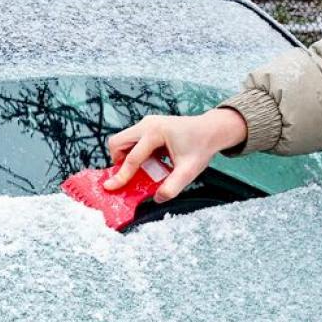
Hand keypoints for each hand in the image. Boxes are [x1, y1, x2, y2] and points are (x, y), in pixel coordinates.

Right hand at [103, 109, 247, 202]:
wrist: (211, 130)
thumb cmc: (201, 147)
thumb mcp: (189, 171)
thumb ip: (173, 186)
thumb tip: (158, 198)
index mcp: (156, 132)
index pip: (132, 157)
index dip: (121, 175)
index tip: (109, 187)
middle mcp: (147, 124)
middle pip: (117, 142)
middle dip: (119, 162)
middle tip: (130, 176)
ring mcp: (146, 123)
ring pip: (122, 141)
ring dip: (126, 157)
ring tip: (144, 169)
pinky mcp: (148, 126)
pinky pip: (131, 140)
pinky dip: (134, 153)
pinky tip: (152, 161)